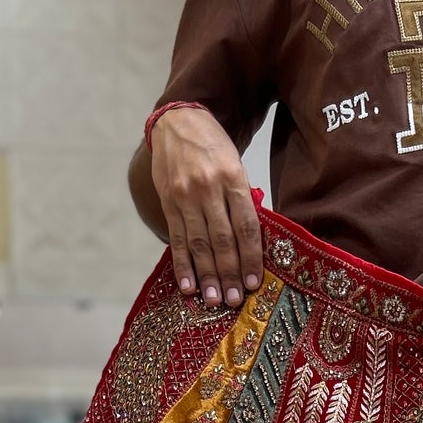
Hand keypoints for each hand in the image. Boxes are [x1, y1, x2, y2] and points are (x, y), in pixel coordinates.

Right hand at [150, 105, 262, 308]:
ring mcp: (185, 197)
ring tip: (214, 300)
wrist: (177, 122)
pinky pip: (176, 239)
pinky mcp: (168, 203)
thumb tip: (252, 243)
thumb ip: (242, 200)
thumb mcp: (236, 165)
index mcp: (232, 178)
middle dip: (229, 273)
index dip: (251, 257)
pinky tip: (188, 286)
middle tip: (235, 300)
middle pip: (222, 239)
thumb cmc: (213, 147)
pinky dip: (182, 265)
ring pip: (199, 244)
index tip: (255, 282)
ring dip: (207, 276)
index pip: (246, 226)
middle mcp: (207, 188)